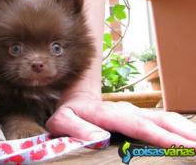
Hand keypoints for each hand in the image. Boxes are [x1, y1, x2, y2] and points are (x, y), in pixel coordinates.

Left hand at [46, 92, 195, 147]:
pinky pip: (162, 120)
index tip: (181, 146)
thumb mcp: (62, 121)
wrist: (77, 98)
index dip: (159, 136)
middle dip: (182, 133)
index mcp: (107, 113)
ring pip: (164, 117)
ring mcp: (134, 111)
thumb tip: (99, 137)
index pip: (137, 125)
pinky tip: (190, 136)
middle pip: (158, 120)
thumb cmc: (69, 113)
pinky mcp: (139, 115)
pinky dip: (179, 128)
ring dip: (185, 129)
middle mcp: (125, 110)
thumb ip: (76, 128)